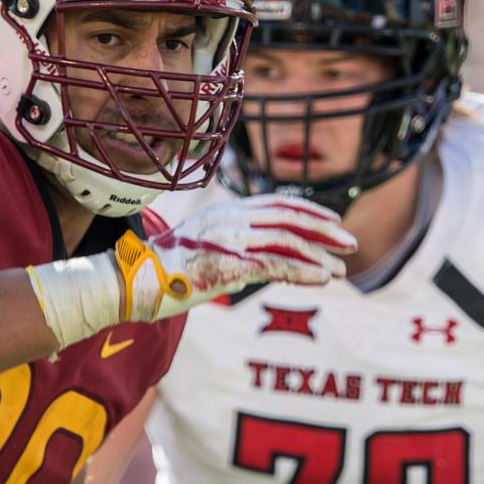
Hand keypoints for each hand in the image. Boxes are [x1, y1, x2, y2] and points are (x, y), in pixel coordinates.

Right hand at [114, 194, 355, 322]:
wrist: (134, 280)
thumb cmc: (165, 270)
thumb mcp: (203, 248)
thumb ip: (232, 249)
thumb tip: (259, 265)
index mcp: (224, 211)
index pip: (275, 203)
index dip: (308, 210)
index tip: (332, 220)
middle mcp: (230, 218)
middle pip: (288, 217)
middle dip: (324, 230)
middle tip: (350, 243)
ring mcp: (229, 240)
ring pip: (287, 242)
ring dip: (319, 255)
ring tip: (340, 269)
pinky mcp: (228, 264)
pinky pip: (276, 266)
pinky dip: (303, 271)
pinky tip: (321, 279)